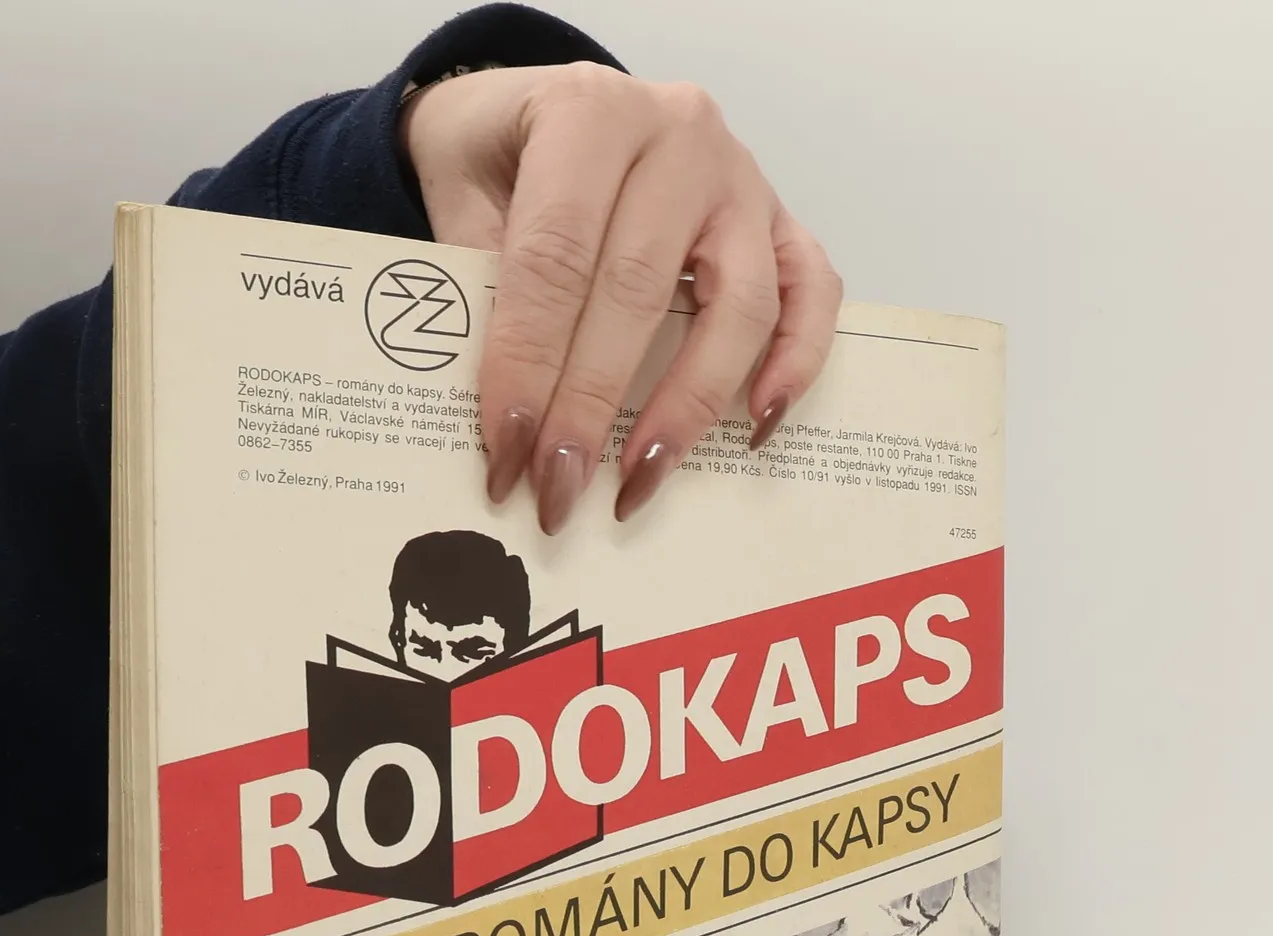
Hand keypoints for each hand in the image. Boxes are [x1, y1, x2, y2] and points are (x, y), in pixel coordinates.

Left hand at [400, 63, 842, 531]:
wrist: (549, 108)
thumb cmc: (502, 159)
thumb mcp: (458, 193)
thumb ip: (478, 287)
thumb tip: (504, 419)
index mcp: (588, 115)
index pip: (555, 257)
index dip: (527, 363)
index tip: (506, 451)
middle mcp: (679, 135)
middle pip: (639, 289)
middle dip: (591, 404)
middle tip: (558, 490)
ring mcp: (743, 178)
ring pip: (739, 302)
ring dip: (686, 406)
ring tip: (639, 480)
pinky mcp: (783, 221)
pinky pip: (813, 292)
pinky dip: (797, 361)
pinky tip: (755, 426)